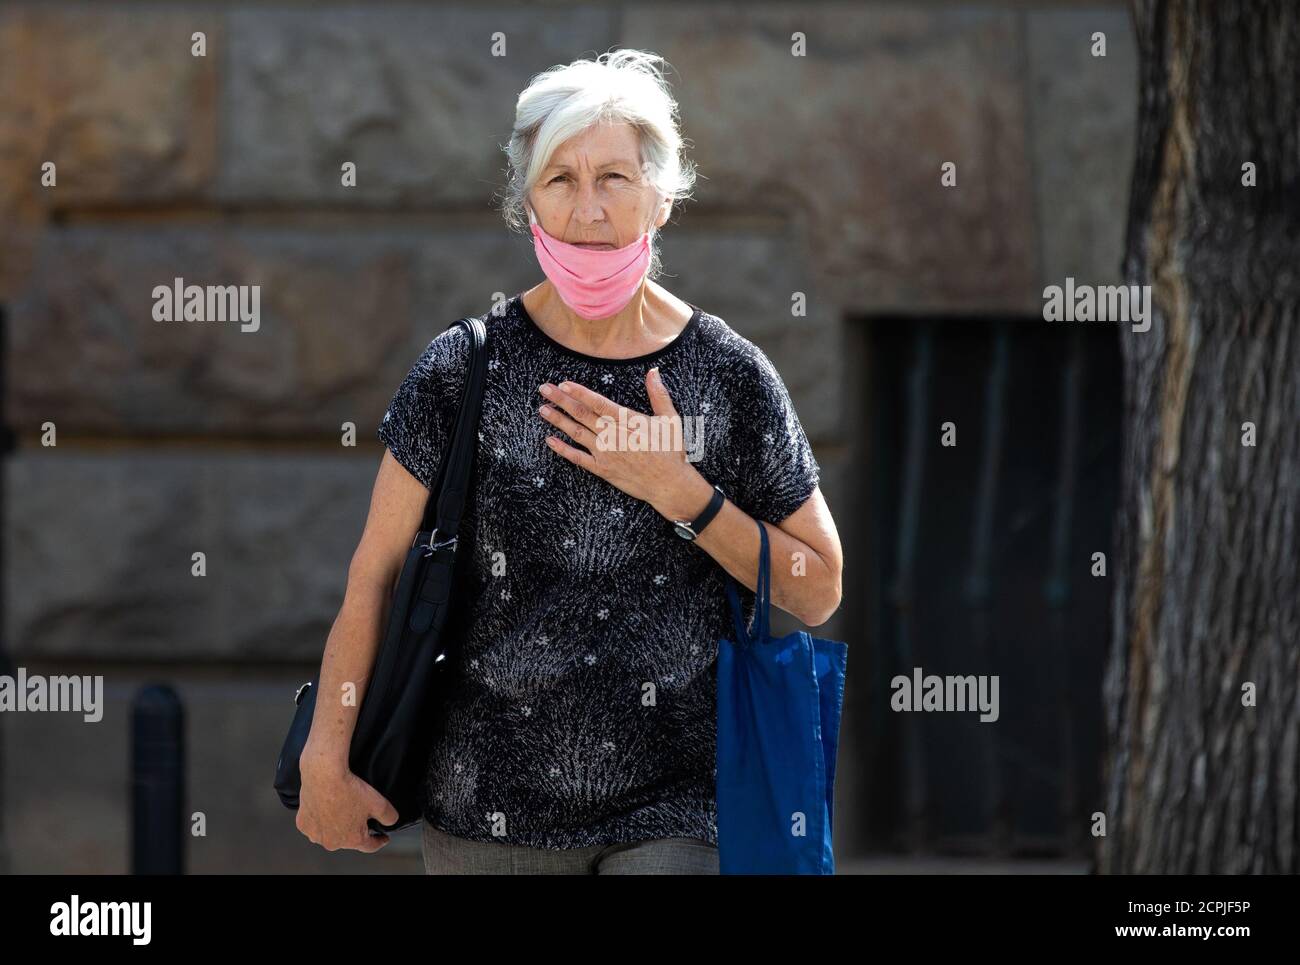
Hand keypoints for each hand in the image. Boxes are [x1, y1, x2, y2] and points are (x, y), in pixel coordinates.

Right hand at [296, 752, 399, 852]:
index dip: (379, 841)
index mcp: (351, 839)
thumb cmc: (348, 788)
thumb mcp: (379, 803)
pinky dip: (321, 819)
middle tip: (360, 815)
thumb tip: (390, 821)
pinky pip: (315, 824)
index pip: (370, 846)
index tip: (383, 837)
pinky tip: (327, 807)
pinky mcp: (303, 824)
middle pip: (348, 839)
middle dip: (355, 829)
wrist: (324, 774)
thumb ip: (389, 817)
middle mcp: (331, 842)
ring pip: (330, 833)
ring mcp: (315, 834)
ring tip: (342, 808)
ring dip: (337, 825)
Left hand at [537, 368, 711, 519]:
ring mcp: (605, 453)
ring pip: (576, 433)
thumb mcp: (670, 419)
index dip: (578, 392)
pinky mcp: (602, 469)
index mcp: (627, 420)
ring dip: (557, 420)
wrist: (668, 484)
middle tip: (544, 389)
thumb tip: (653, 371)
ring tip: (542, 409)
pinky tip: (550, 440)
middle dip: (561, 400)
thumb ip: (658, 394)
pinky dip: (562, 449)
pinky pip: (577, 458)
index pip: (597, 402)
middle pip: (581, 414)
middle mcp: (612, 435)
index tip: (563, 384)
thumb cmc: (671, 451)